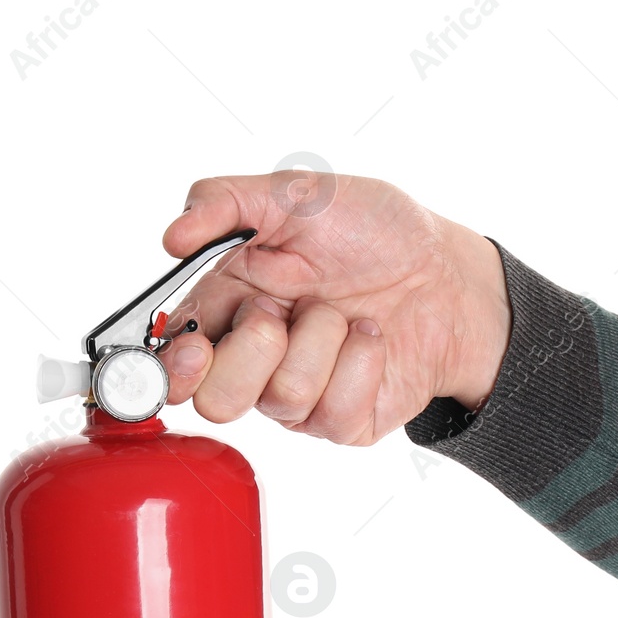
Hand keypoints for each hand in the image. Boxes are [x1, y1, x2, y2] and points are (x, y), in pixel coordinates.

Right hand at [158, 171, 510, 442]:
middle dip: (252, 351)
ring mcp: (301, 398)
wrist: (445, 271)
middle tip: (280, 310)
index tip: (192, 347)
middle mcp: (258, 362)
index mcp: (228, 310)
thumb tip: (172, 236)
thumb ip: (226, 203)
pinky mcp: (344, 422)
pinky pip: (335, 410)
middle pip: (217, 401)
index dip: (173, 366)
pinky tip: (370, 337)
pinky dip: (360, 360)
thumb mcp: (295, 195)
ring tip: (343, 313)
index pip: (175, 364)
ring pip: (282, 399)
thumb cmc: (372, 234)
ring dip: (321, 340)